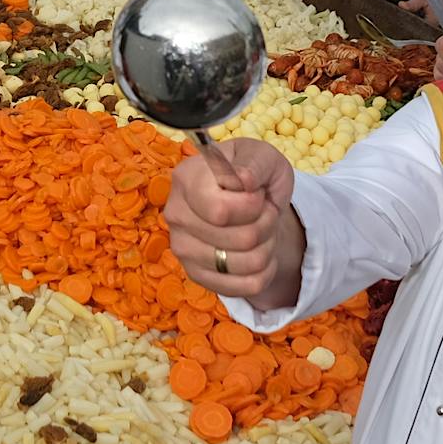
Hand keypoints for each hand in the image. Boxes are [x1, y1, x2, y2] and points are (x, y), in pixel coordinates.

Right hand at [163, 136, 297, 308]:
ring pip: (245, 264)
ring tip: (262, 229)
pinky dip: (265, 271)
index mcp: (186, 178)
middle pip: (240, 239)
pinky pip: (246, 287)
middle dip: (266, 224)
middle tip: (265, 211)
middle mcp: (175, 213)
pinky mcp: (195, 274)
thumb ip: (255, 164)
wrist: (251, 201)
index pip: (220, 211)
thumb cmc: (254, 174)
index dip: (252, 205)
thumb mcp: (263, 156)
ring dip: (267, 246)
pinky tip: (259, 251)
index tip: (256, 191)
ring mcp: (182, 247)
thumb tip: (243, 181)